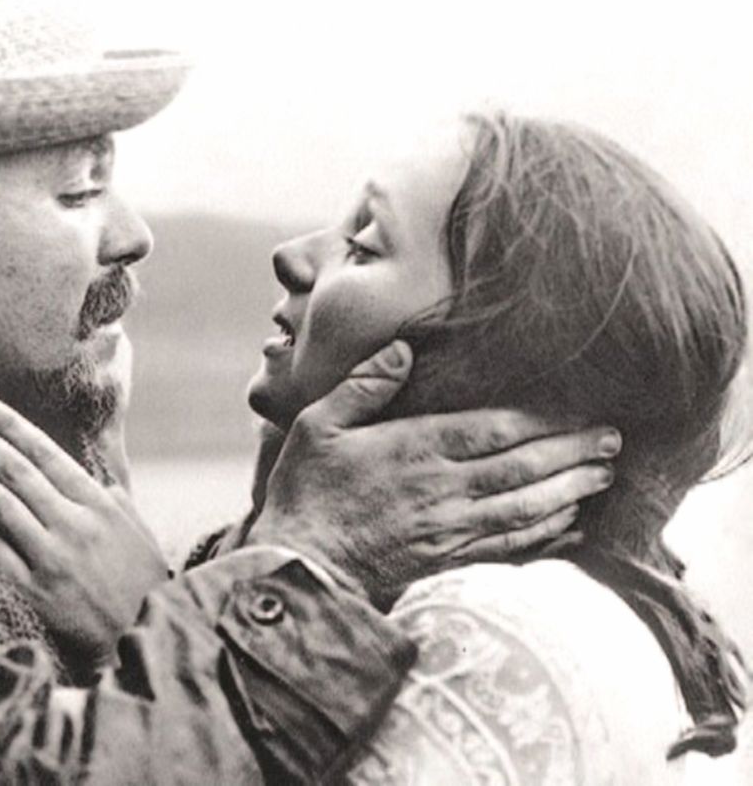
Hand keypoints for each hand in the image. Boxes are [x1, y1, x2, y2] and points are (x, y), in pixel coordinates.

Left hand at [0, 393, 169, 668]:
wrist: (145, 638)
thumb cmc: (143, 582)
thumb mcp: (138, 531)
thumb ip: (114, 500)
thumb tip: (95, 480)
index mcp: (99, 503)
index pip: (46, 452)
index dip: (11, 424)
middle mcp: (74, 523)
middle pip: (17, 470)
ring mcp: (51, 557)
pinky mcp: (34, 590)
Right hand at [246, 341, 619, 608]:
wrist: (301, 565)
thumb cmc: (306, 489)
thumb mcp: (319, 424)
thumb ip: (364, 385)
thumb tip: (405, 350)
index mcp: (415, 449)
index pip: (493, 430)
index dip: (543, 422)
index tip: (578, 410)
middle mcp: (442, 489)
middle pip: (522, 469)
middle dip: (572, 454)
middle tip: (613, 440)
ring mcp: (449, 528)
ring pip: (525, 509)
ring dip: (570, 492)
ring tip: (604, 477)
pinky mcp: (447, 558)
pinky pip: (509, 546)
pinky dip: (545, 536)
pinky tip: (570, 526)